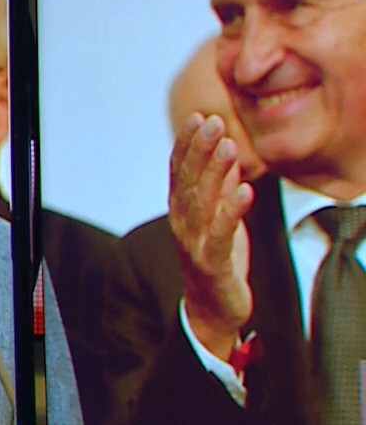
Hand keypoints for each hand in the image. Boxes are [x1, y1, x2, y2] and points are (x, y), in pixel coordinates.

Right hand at [169, 113, 255, 361]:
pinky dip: (232, 210)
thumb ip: (220, 186)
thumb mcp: (218, 216)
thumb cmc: (216, 258)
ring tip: (229, 146)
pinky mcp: (213, 261)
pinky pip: (222, 233)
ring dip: (214, 172)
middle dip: (199, 149)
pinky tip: (245, 189)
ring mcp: (194, 242)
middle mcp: (181, 223)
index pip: (178, 170)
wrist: (212, 308)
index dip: (187, 143)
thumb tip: (226, 151)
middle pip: (187, 180)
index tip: (199, 116)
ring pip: (201, 202)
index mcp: (180, 210)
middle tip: (213, 121)